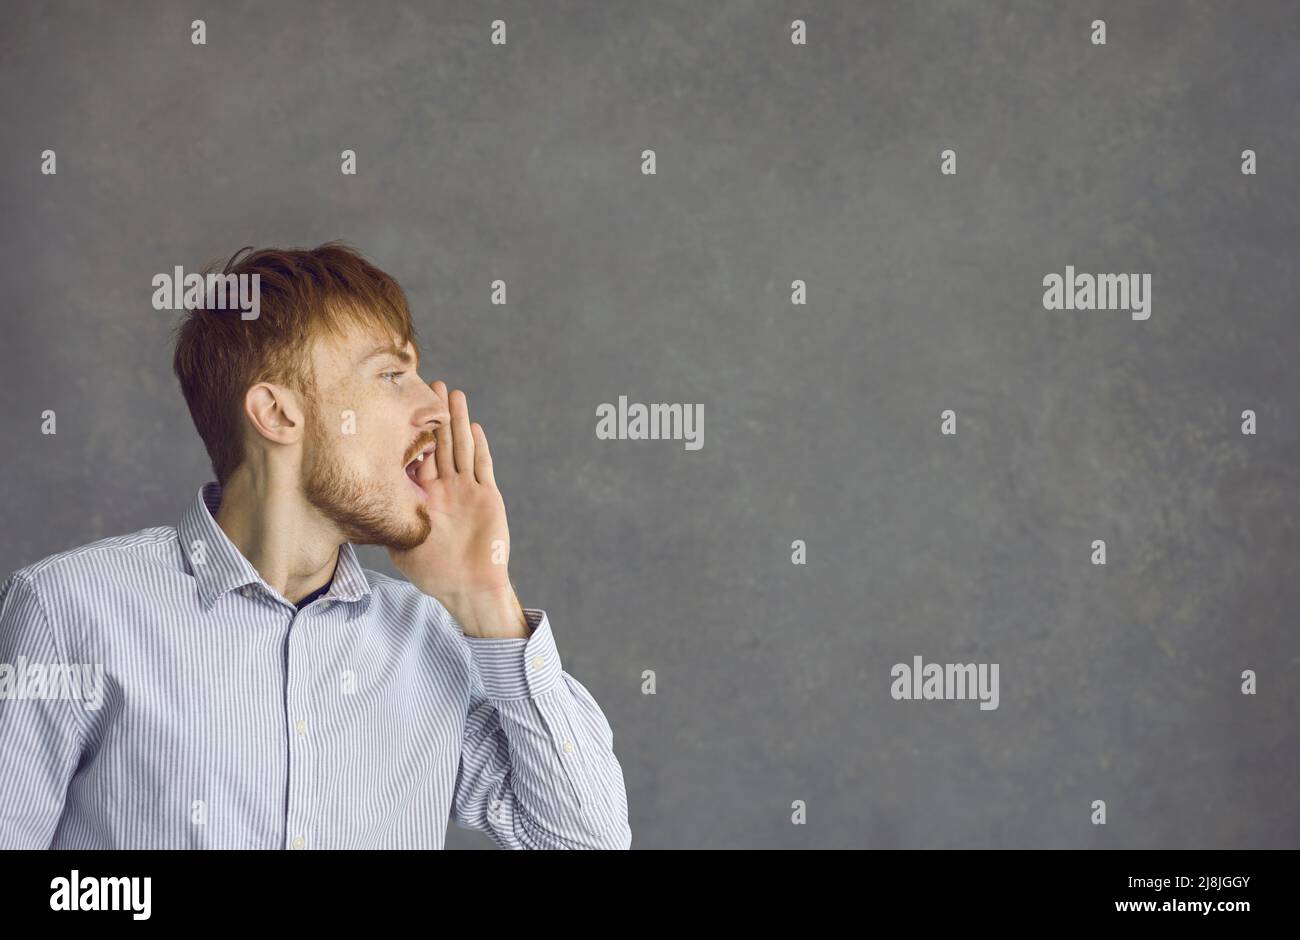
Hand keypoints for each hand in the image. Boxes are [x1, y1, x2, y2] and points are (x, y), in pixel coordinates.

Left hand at [388, 381, 524, 635]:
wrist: (466, 587)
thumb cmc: (432, 571)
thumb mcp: (399, 543)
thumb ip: (384, 521)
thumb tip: (350, 507)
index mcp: (423, 495)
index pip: (416, 455)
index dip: (411, 431)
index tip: (401, 405)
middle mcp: (445, 487)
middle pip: (441, 443)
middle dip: (436, 414)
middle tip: (431, 384)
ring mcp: (466, 490)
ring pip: (462, 448)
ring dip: (459, 421)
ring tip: (454, 394)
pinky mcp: (487, 496)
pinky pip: (482, 467)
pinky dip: (478, 448)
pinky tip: (474, 427)